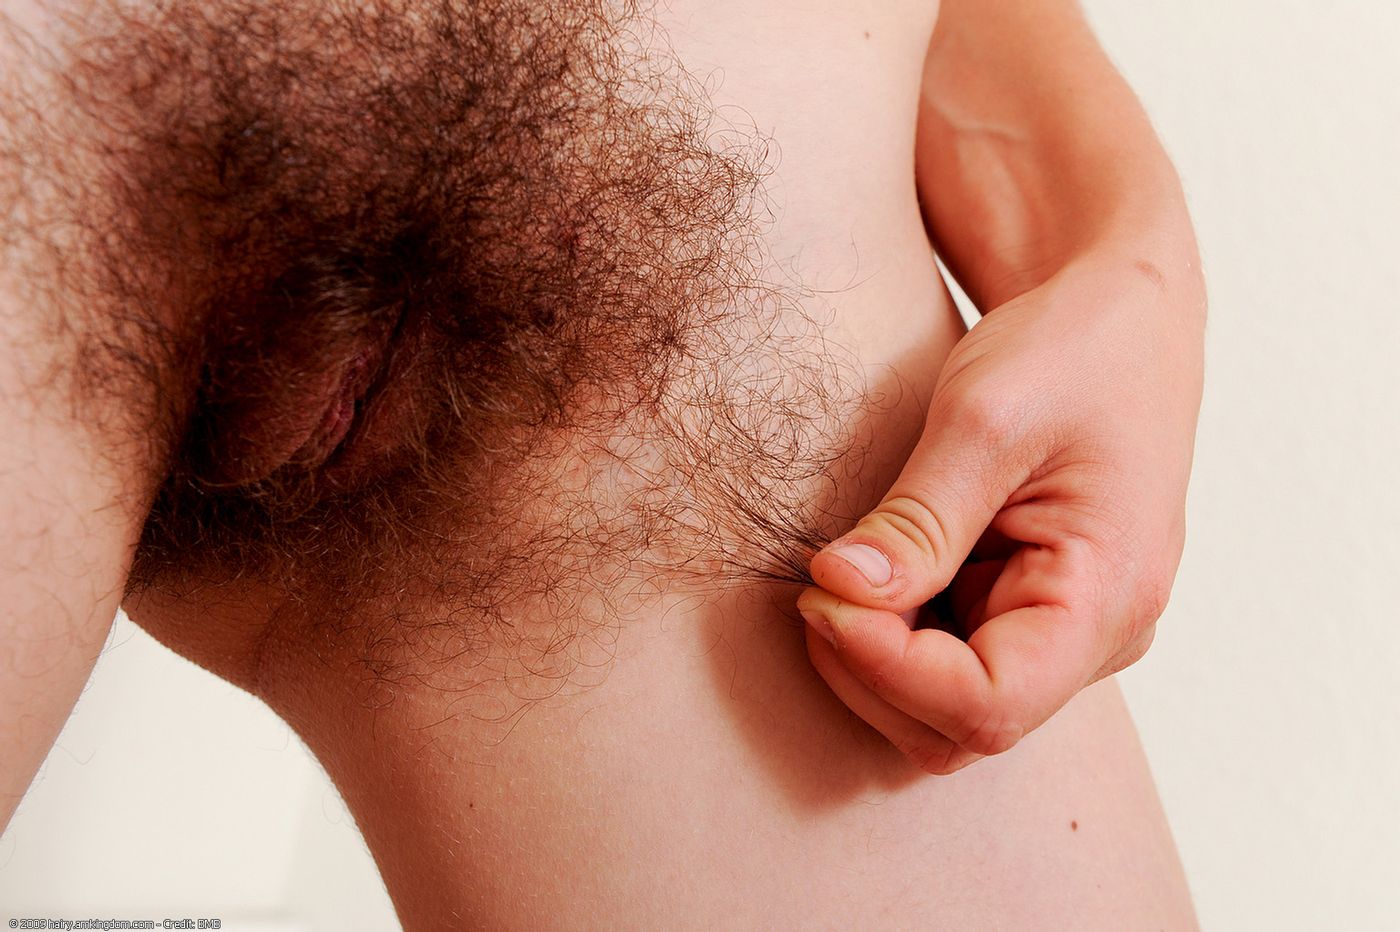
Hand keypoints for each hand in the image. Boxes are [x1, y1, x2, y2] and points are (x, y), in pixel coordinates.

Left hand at [798, 254, 1204, 773]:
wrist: (1120, 314)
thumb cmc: (1075, 349)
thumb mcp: (986, 419)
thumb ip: (917, 519)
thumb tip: (840, 594)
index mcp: (1108, 596)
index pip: (988, 704)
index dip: (890, 669)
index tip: (822, 597)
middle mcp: (1097, 635)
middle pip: (962, 726)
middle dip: (871, 672)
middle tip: (815, 587)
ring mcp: (1063, 627)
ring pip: (948, 709)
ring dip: (874, 661)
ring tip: (838, 577)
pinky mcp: (1030, 609)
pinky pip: (950, 661)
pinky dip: (892, 637)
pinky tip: (867, 574)